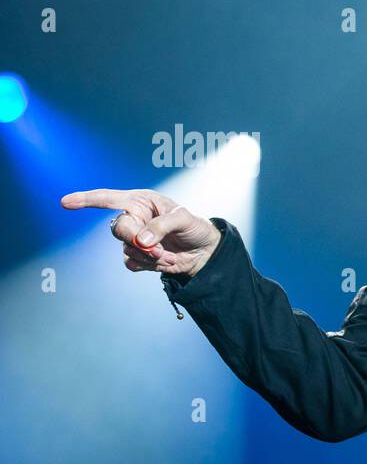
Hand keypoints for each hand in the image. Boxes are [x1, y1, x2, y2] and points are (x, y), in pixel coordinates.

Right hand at [59, 187, 222, 277]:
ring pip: (127, 249)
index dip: (86, 200)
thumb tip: (141, 241)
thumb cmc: (195, 227)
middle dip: (136, 240)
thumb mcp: (184, 219)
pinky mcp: (139, 256)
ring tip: (168, 253)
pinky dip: (148, 265)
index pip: (108, 198)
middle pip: (118, 229)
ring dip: (149, 255)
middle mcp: (134, 218)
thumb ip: (161, 226)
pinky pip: (130, 263)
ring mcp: (135, 238)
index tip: (65, 203)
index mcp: (141, 202)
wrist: (205, 252)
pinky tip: (164, 261)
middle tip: (156, 248)